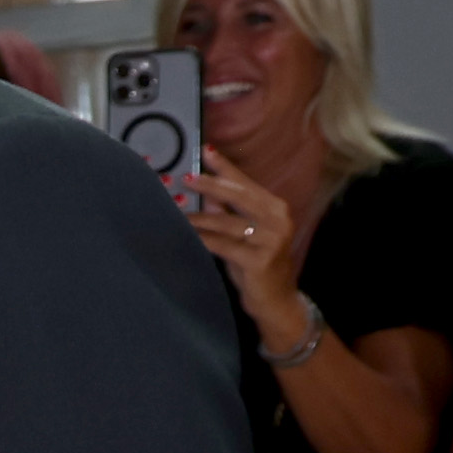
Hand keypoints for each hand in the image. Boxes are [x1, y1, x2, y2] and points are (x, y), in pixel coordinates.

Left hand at [178, 159, 309, 339]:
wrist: (276, 300)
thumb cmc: (257, 264)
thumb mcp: (245, 234)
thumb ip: (229, 213)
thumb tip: (205, 193)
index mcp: (276, 208)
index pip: (247, 183)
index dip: (226, 167)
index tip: (206, 151)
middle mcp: (278, 220)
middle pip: (239, 197)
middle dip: (210, 185)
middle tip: (186, 177)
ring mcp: (271, 240)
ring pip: (226, 222)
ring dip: (198, 217)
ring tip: (175, 211)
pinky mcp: (259, 260)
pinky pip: (223, 245)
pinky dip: (202, 239)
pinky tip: (186, 234)